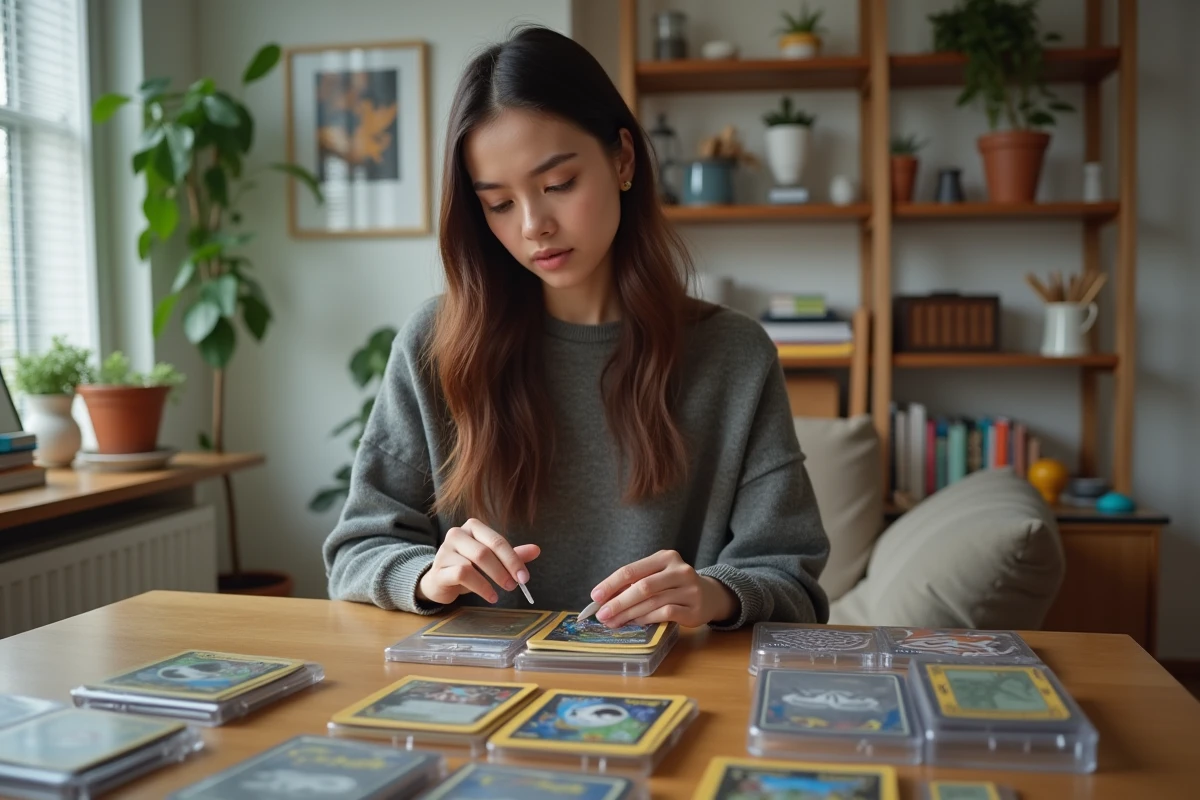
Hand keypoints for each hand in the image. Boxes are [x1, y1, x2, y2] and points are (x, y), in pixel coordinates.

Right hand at [416, 518, 540, 605]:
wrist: (440, 581)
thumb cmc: (468, 567)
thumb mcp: (492, 560)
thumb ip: (512, 555)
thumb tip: (537, 550)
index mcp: (473, 527)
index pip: (497, 541)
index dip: (513, 559)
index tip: (524, 577)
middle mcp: (457, 534)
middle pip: (485, 551)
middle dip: (504, 569)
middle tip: (514, 585)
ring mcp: (445, 550)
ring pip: (473, 563)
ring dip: (491, 579)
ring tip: (500, 593)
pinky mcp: (438, 569)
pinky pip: (461, 574)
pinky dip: (479, 587)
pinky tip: (490, 596)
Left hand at [588, 550, 737, 627]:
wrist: (710, 595)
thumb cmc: (675, 585)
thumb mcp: (657, 576)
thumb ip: (635, 583)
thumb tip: (604, 600)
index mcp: (665, 557)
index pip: (632, 570)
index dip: (611, 584)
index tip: (595, 597)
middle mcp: (679, 570)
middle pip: (642, 587)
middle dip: (618, 602)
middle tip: (602, 614)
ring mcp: (689, 589)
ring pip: (652, 602)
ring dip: (629, 614)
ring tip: (613, 622)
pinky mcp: (694, 608)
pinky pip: (665, 613)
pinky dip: (647, 619)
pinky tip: (635, 623)